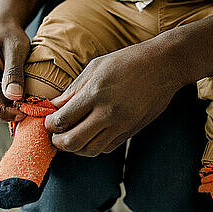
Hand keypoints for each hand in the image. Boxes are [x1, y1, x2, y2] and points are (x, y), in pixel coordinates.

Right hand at [0, 20, 30, 121]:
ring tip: (25, 91)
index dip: (2, 112)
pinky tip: (18, 88)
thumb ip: (14, 73)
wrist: (3, 27)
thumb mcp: (17, 50)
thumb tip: (14, 97)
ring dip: (9, 102)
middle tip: (30, 105)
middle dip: (8, 108)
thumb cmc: (10, 35)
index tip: (22, 113)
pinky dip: (8, 97)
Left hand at [44, 39, 182, 156]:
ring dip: (75, 147)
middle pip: (72, 142)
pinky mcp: (131, 131)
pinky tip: (90, 135)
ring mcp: (122, 125)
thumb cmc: (128, 61)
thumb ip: (73, 90)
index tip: (48, 121)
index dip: (49, 124)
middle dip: (58, 142)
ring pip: (90, 150)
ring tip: (71, 136)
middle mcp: (108, 113)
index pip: (62, 120)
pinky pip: (106, 148)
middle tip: (55, 134)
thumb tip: (53, 107)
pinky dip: (94, 146)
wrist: (164, 66)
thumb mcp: (95, 67)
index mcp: (95, 93)